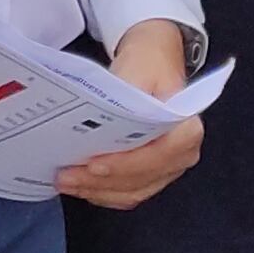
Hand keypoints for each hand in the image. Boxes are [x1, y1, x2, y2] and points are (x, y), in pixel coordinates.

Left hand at [55, 19, 202, 209]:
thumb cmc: (148, 63)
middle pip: (141, 178)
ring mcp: (169, 167)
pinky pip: (129, 192)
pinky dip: (103, 192)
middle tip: (66, 175)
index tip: (94, 164)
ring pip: (133, 191)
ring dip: (97, 190)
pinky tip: (80, 186)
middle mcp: (183, 153)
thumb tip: (96, 121)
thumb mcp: (137, 68)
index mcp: (187, 128)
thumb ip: (122, 96)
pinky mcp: (153, 173)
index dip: (126, 164)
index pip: (157, 155)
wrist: (152, 59)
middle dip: (101, 181)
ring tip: (66, 181)